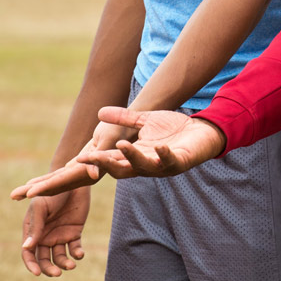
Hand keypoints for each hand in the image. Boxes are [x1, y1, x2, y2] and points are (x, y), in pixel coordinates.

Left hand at [10, 118, 137, 198]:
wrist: (126, 131)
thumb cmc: (120, 132)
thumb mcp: (110, 141)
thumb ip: (102, 158)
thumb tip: (93, 175)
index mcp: (88, 171)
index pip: (63, 181)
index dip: (45, 187)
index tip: (29, 194)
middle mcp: (82, 175)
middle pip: (53, 185)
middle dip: (33, 190)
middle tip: (13, 196)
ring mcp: (79, 173)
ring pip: (53, 182)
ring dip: (35, 188)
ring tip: (15, 195)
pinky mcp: (77, 167)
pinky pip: (58, 176)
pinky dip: (44, 181)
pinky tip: (31, 184)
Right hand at [19, 187, 89, 276]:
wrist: (74, 179)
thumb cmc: (52, 190)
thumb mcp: (41, 206)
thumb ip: (35, 226)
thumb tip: (27, 248)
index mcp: (33, 230)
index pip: (28, 253)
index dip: (32, 264)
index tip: (38, 272)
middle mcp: (45, 236)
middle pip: (44, 259)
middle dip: (49, 269)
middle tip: (57, 273)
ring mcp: (59, 235)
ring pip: (59, 257)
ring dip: (64, 264)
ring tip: (71, 265)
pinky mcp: (74, 232)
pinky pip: (74, 248)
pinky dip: (77, 254)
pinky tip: (79, 253)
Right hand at [79, 107, 226, 178]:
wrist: (201, 131)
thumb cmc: (172, 129)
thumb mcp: (145, 121)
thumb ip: (124, 119)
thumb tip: (99, 111)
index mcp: (136, 155)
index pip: (111, 160)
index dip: (96, 160)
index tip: (79, 158)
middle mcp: (147, 164)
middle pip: (122, 169)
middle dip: (107, 163)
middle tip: (92, 157)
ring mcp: (163, 165)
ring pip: (144, 166)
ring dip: (133, 157)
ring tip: (123, 146)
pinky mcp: (180, 161)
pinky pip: (171, 161)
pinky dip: (164, 154)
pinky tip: (159, 146)